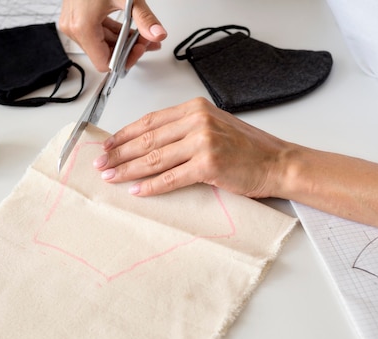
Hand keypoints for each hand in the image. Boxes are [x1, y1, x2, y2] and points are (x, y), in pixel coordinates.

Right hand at [59, 0, 166, 71]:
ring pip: (102, 45)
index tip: (139, 50)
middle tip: (147, 40)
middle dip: (128, 50)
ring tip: (143, 36)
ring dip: (124, 43)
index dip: (125, 61)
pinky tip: (131, 30)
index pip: (104, 63)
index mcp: (82, 27)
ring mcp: (73, 23)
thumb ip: (145, 19)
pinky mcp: (77, 17)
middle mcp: (73, 28)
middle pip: (104, 54)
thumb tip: (158, 34)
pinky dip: (115, 33)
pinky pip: (97, 33)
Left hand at [93, 97, 296, 198]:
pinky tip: (136, 191)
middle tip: (101, 163)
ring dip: (128, 170)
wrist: (277, 162)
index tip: (108, 144)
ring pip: (154, 158)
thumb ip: (185, 129)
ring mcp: (203, 141)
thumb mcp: (214, 126)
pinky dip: (151, 186)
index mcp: (195, 108)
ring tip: (111, 177)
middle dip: (119, 153)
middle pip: (147, 139)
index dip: (125, 134)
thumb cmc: (248, 148)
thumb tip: (150, 144)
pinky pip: (170, 177)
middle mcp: (197, 120)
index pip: (150, 121)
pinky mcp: (208, 164)